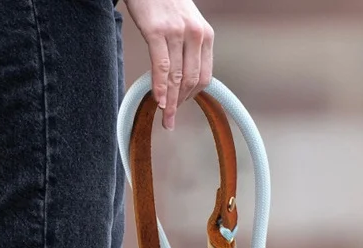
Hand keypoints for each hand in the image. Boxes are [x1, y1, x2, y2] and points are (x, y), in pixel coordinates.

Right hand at [123, 0, 213, 129]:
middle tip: (170, 120)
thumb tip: (182, 79)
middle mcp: (196, 34)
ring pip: (176, 77)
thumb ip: (188, 48)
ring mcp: (176, 32)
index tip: (181, 106)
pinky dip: (160, 87)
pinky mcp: (157, 30)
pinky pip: (161, 66)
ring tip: (165, 118)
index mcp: (206, 35)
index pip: (204, 76)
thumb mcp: (184, 23)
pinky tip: (157, 101)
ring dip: (170, 102)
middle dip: (180, 104)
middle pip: (191, 80)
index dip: (193, 96)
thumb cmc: (163, 2)